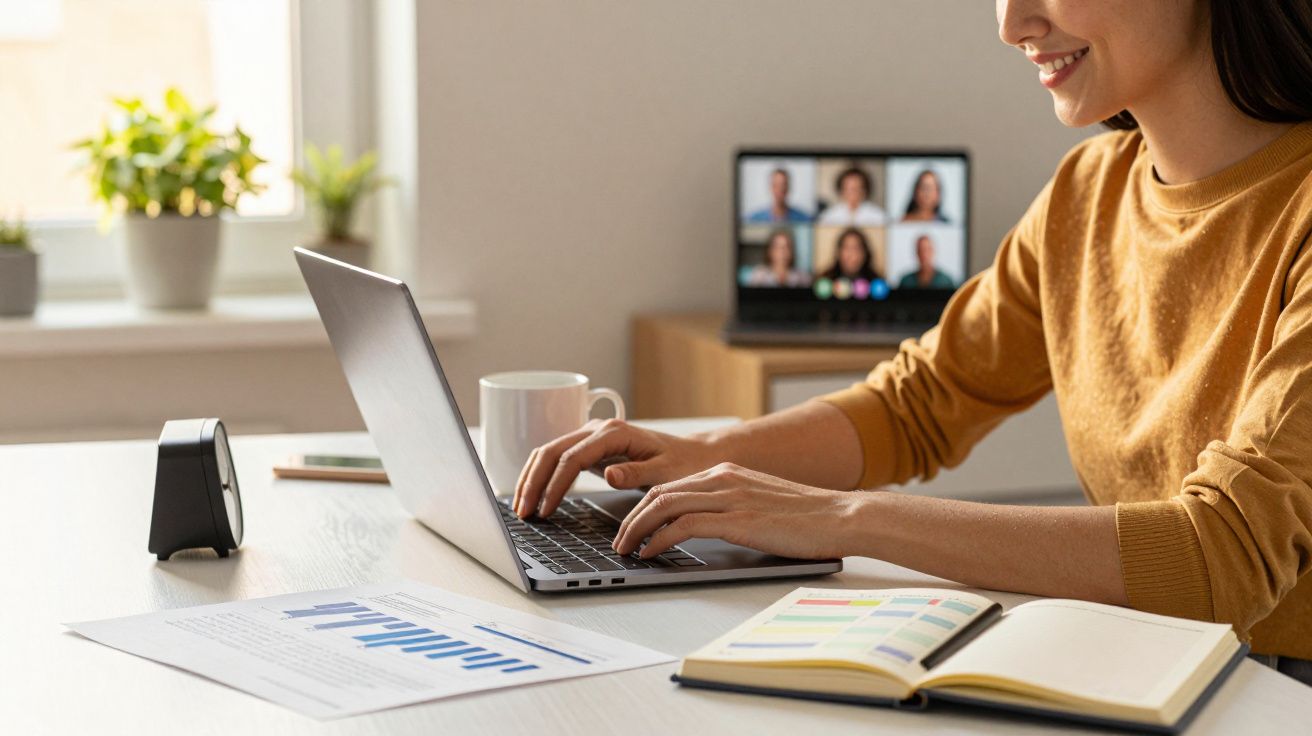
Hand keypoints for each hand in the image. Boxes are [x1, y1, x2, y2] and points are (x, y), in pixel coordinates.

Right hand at [512, 418, 719, 517]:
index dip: (554, 485)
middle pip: (552, 451)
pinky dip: (542, 475)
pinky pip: (558, 458)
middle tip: (523, 512)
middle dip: (533, 482)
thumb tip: (608, 474)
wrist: (693, 454)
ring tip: (521, 507)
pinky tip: (534, 495)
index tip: (545, 510)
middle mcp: (598, 429)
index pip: (572, 458)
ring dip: (532, 478)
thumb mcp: (665, 472)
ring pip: (550, 452)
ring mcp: (592, 436)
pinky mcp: (590, 447)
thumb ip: (637, 473)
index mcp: (614, 433)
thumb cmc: (682, 464)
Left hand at [611, 462, 863, 559]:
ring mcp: (729, 496)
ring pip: (664, 506)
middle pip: (659, 493)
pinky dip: (659, 540)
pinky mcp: (736, 519)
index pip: (671, 485)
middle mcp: (723, 477)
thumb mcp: (759, 503)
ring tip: (626, 549)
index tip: (632, 527)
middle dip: (631, 518)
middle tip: (619, 541)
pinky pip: (683, 526)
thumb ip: (731, 506)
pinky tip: (651, 553)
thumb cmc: (807, 517)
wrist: (840, 516)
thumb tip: (703, 526)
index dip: (643, 507)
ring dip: (637, 530)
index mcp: (727, 471)